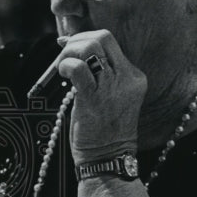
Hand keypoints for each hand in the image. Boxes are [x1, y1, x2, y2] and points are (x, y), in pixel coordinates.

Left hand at [55, 30, 146, 163]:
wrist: (108, 158)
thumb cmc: (102, 128)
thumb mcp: (109, 95)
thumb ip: (95, 71)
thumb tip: (66, 42)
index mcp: (134, 76)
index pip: (109, 41)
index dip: (84, 38)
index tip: (68, 47)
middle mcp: (127, 78)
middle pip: (102, 37)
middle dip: (76, 41)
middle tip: (64, 56)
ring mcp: (114, 88)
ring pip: (90, 48)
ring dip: (68, 52)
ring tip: (62, 68)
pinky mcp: (95, 99)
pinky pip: (78, 68)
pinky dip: (65, 66)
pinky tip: (62, 75)